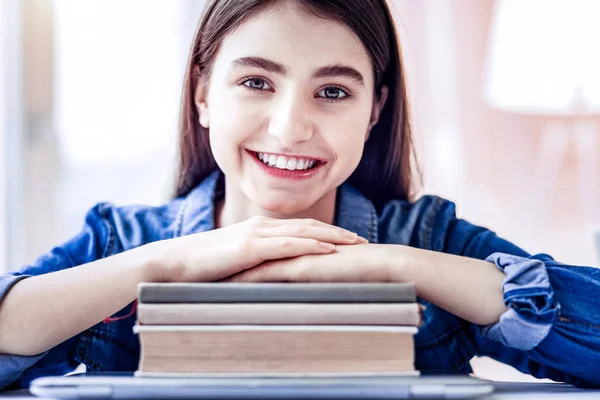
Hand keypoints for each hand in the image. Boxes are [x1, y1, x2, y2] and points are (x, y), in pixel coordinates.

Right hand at [146, 216, 367, 282]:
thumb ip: (253, 264)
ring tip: (355, 243)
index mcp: (259, 230)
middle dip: (338, 232)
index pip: (300, 228)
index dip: (326, 232)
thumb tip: (269, 277)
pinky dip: (311, 245)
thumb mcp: (234, 263)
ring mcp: (256, 235)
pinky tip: (329, 250)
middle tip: (362, 240)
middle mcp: (262, 227)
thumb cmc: (201, 266)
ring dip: (333, 236)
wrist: (173, 262)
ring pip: (304, 232)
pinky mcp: (249, 247)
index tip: (347, 239)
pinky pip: (287, 244)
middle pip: (309, 226)